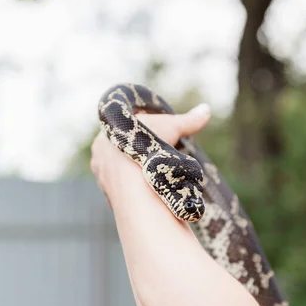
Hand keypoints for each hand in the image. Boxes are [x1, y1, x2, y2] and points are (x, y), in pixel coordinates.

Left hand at [90, 103, 210, 202]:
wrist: (135, 186)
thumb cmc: (150, 149)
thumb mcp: (172, 128)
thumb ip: (189, 120)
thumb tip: (206, 109)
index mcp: (110, 128)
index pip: (127, 123)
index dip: (146, 125)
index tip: (161, 130)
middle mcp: (100, 151)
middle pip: (123, 147)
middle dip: (141, 148)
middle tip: (161, 151)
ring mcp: (102, 175)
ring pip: (122, 169)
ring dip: (138, 169)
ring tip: (159, 171)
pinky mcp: (110, 196)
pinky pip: (125, 189)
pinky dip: (138, 187)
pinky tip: (152, 188)